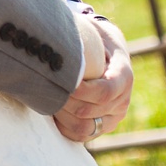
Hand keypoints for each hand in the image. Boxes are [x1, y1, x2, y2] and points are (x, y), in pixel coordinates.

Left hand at [54, 16, 132, 143]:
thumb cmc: (92, 36)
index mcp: (123, 75)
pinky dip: (63, 126)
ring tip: (45, 99)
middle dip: (63, 102)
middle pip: (90, 112)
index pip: (106, 91)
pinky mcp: (102, 125)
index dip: (81, 91)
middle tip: (42, 88)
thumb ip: (78, 35)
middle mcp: (123, 99)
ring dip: (61, 115)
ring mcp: (114, 115)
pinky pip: (82, 135)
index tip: (60, 81)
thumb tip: (50, 32)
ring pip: (85, 128)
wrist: (104, 49)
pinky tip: (50, 109)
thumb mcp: (90, 30)